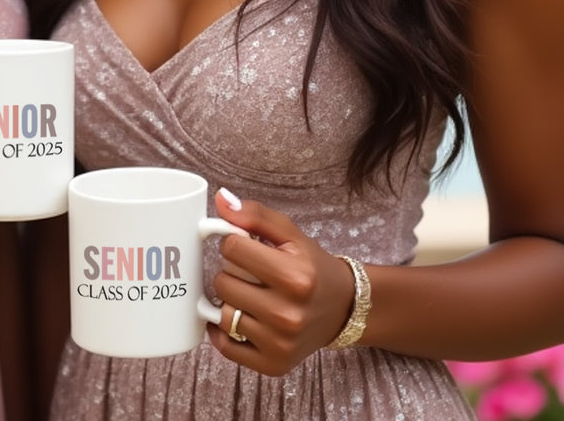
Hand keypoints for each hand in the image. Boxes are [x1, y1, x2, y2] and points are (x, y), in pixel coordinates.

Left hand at [206, 188, 357, 374]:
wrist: (342, 308)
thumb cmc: (312, 267)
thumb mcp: (290, 234)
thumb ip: (254, 215)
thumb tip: (220, 199)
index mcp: (296, 277)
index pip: (232, 249)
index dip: (235, 243)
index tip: (246, 247)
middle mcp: (289, 314)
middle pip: (223, 282)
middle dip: (232, 272)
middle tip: (252, 273)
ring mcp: (281, 343)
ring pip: (223, 313)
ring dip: (231, 300)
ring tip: (251, 294)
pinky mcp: (274, 364)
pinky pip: (226, 347)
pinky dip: (225, 332)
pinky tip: (241, 317)